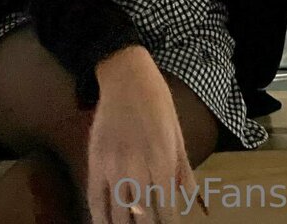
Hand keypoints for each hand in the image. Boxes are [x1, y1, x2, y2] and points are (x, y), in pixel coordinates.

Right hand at [88, 48, 197, 223]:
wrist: (127, 77)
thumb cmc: (157, 102)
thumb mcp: (177, 133)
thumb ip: (183, 170)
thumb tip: (192, 200)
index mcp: (163, 162)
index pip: (167, 211)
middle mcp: (138, 169)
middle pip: (143, 218)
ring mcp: (114, 167)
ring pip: (119, 214)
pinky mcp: (95, 161)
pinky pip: (95, 199)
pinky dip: (100, 218)